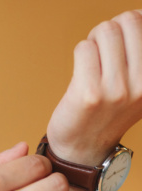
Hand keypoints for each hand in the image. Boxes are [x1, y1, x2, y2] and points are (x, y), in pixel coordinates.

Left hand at [47, 10, 141, 165]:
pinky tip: (81, 74)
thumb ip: (139, 57)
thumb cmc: (105, 114)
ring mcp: (117, 90)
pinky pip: (83, 48)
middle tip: (101, 52)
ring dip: (93, 42)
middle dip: (108, 31)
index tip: (119, 45)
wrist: (82, 148)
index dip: (128, 26)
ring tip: (91, 63)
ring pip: (104, 31)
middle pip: (125, 21)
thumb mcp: (136, 88)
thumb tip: (134, 16)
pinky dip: (80, 54)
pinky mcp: (90, 94)